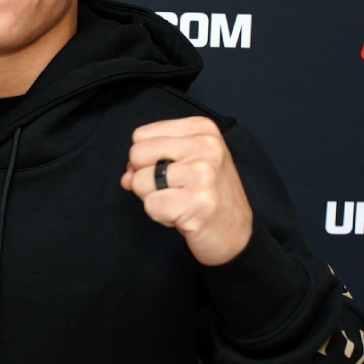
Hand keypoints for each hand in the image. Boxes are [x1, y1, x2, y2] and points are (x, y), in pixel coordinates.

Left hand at [121, 116, 252, 265]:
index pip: (141, 136)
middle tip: (174, 190)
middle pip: (137, 154)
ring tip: (180, 203)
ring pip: (140, 181)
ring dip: (153, 198)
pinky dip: (160, 216)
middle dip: (146, 177)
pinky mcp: (198, 203)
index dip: (146, 159)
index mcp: (202, 129)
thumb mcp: (186, 163)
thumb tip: (126, 176)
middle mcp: (206, 146)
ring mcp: (203, 174)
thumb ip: (151, 160)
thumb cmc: (207, 195)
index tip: (171, 172)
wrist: (238, 234)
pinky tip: (183, 216)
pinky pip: (151, 205)